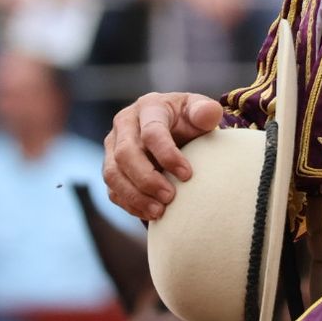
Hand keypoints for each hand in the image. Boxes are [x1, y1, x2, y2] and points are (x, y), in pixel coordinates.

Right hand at [102, 91, 222, 219]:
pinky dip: (130, 205)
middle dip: (147, 179)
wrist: (176, 130)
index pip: (151, 132)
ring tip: (160, 211)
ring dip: (135, 196)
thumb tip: (209, 113)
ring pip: (113, 174)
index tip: (188, 175)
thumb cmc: (189, 121)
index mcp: (148, 107)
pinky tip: (151, 214)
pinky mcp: (111, 168)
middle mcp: (125, 124)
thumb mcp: (200, 111)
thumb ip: (206, 111)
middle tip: (170, 197)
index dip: (167, 155)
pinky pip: (112, 190)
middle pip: (125, 154)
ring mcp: (113, 147)